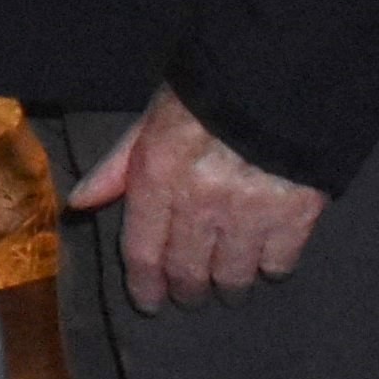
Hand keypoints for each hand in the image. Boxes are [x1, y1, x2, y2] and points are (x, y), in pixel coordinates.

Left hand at [65, 86, 327, 311]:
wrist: (280, 76)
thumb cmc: (205, 96)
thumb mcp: (152, 120)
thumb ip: (119, 166)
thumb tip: (81, 203)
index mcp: (159, 175)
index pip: (143, 251)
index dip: (144, 285)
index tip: (150, 303)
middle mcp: (200, 201)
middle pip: (187, 270)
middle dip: (186, 290)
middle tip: (189, 294)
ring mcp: (250, 212)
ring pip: (233, 275)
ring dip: (227, 287)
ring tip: (227, 286)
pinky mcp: (296, 215)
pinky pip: (278, 263)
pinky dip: (269, 269)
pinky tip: (264, 263)